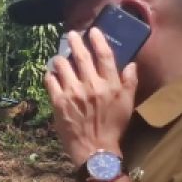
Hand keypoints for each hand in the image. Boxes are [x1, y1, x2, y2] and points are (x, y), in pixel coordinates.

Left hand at [44, 27, 137, 166]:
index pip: (104, 55)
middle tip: (71, 34)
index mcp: (110, 84)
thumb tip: (131, 64)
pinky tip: (52, 74)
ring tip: (60, 58)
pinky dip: (50, 74)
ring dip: (60, 59)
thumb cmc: (113, 127)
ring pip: (62, 65)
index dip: (98, 40)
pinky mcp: (58, 102)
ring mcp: (73, 93)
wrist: (96, 149)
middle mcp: (91, 85)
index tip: (93, 31)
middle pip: (81, 56)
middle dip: (75, 41)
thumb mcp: (128, 104)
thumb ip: (129, 82)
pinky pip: (50, 81)